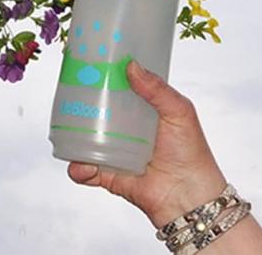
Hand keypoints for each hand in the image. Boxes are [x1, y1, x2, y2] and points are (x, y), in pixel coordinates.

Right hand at [67, 59, 227, 227]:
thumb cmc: (191, 153)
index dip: (102, 76)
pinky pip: (83, 169)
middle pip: (94, 111)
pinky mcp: (106, 174)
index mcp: (139, 111)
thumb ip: (157, 90)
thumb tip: (131, 66)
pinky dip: (78, 167)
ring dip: (71, 134)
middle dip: (79, 102)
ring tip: (72, 131)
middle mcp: (122, 129)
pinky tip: (84, 165)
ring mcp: (112, 151)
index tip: (87, 63)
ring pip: (82, 138)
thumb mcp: (179, 112)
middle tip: (70, 91)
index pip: (116, 89)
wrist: (190, 197)